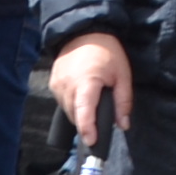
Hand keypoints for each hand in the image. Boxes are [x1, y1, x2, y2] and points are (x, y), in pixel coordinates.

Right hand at [49, 32, 132, 146]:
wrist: (83, 31)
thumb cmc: (106, 52)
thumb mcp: (122, 75)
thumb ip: (123, 102)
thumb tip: (123, 125)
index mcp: (86, 83)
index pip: (83, 113)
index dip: (88, 130)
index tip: (93, 142)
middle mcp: (67, 85)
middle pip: (75, 116)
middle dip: (88, 123)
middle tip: (101, 120)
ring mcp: (57, 84)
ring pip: (67, 110)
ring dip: (79, 113)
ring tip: (92, 104)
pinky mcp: (52, 82)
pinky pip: (62, 101)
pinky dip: (72, 104)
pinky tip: (82, 96)